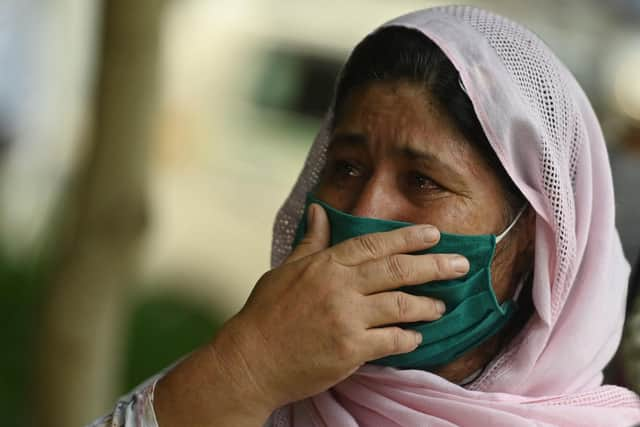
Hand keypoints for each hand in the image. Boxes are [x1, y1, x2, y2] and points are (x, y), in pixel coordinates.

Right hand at [215, 202, 469, 411]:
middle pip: (397, 270)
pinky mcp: (351, 350)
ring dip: (428, 305)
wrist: (251, 360)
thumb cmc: (265, 314)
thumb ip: (311, 242)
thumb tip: (319, 210)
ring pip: (401, 305)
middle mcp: (339, 287)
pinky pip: (392, 340)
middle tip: (461, 264)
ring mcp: (346, 318)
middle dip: (434, 266)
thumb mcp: (285, 270)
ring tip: (443, 306)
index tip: (433, 234)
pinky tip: (417, 337)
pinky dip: (408, 338)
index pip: (373, 244)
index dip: (407, 238)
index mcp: (325, 265)